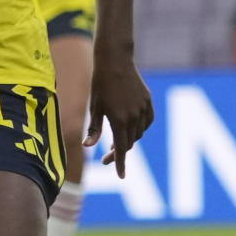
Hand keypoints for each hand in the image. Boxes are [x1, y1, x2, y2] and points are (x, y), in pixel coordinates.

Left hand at [84, 50, 153, 177]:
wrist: (115, 59)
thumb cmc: (100, 82)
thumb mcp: (94, 106)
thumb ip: (93, 129)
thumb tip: (87, 147)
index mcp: (119, 119)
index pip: (121, 149)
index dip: (120, 163)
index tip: (121, 176)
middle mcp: (134, 116)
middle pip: (130, 143)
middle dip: (119, 152)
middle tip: (107, 157)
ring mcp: (143, 108)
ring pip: (139, 133)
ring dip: (130, 140)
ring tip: (117, 141)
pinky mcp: (148, 101)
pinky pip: (148, 121)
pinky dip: (141, 128)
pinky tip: (132, 128)